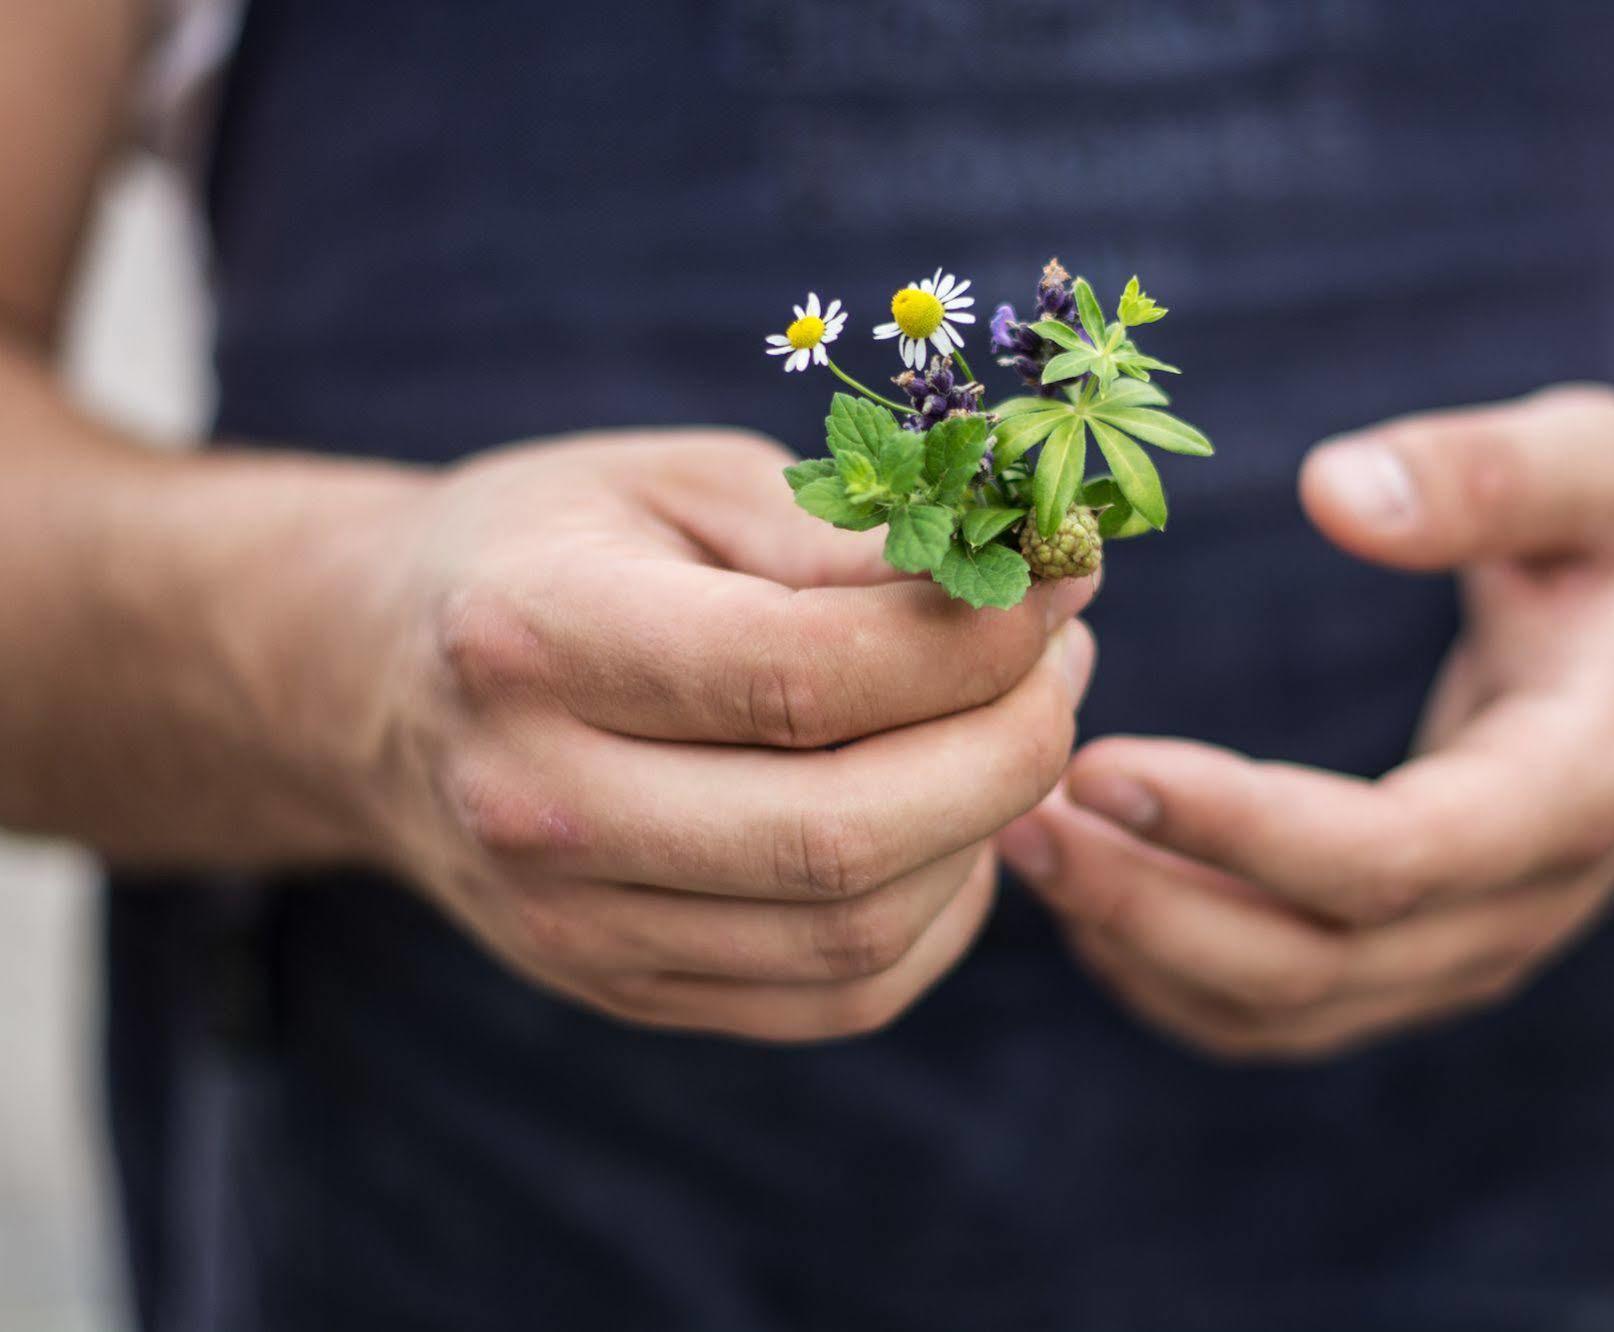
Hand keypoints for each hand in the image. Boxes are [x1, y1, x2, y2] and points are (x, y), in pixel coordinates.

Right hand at [326, 430, 1095, 1040]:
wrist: (382, 686)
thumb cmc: (555, 550)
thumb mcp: (682, 484)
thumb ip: (842, 537)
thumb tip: (1023, 588)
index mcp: (534, 639)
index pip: (802, 673)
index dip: (973, 635)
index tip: (1062, 579)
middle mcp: (539, 804)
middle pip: (842, 830)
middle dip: (1011, 745)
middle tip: (1065, 660)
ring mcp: (572, 926)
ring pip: (857, 929)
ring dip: (991, 829)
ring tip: (1020, 724)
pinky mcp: (622, 990)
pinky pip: (839, 995)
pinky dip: (941, 915)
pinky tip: (955, 822)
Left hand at [1000, 386, 1613, 1059]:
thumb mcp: (1601, 467)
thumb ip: (1488, 473)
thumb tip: (1334, 488)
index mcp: (1575, 787)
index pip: (1394, 856)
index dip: (1240, 827)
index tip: (1099, 761)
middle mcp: (1519, 904)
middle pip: (1316, 962)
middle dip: (1151, 902)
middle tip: (1013, 815)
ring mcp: (1464, 951)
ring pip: (1283, 1008)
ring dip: (1140, 944)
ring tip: (1018, 843)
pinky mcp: (1411, 961)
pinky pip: (1275, 1010)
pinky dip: (1166, 971)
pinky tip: (1082, 889)